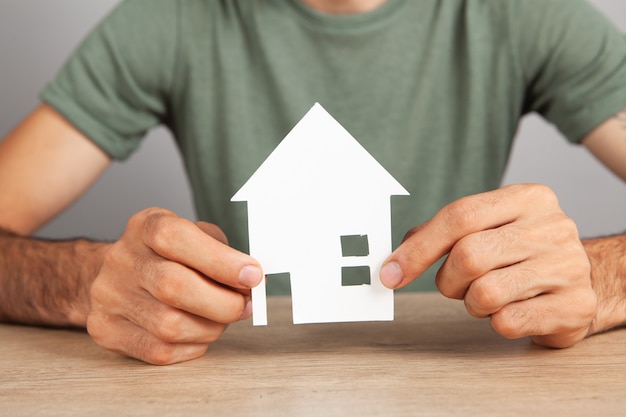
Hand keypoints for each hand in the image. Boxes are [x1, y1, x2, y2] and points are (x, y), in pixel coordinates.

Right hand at [87, 208, 262, 364]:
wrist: (112, 275)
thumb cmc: (166, 256)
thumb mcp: (193, 236)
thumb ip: (223, 253)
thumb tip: (252, 281)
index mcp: (146, 227)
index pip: (177, 238)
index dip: (221, 260)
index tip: (253, 275)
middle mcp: (122, 259)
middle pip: (174, 287)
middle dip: (223, 302)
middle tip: (244, 305)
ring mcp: (110, 296)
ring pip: (170, 325)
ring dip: (211, 327)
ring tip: (221, 319)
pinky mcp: (107, 330)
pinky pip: (160, 350)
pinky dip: (192, 346)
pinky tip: (200, 333)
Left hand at [380, 184, 597, 347]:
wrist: (585, 281)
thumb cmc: (521, 253)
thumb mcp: (487, 228)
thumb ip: (440, 234)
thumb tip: (391, 261)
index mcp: (527, 198)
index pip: (460, 216)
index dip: (418, 248)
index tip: (390, 274)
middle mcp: (552, 227)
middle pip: (468, 255)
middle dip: (448, 281)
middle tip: (457, 286)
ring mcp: (568, 266)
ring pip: (486, 293)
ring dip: (472, 303)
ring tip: (489, 296)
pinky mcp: (575, 306)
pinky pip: (508, 322)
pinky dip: (496, 322)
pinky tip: (513, 310)